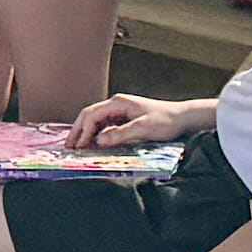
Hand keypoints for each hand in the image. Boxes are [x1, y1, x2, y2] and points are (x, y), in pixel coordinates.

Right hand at [63, 93, 180, 150]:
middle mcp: (116, 105)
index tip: (79, 147)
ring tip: (77, 148)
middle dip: (77, 131)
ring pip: (95, 121)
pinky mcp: (124, 119)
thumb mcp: (143, 128)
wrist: (183, 117)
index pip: (91, 115)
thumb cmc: (166, 121)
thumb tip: (99, 140)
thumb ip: (120, 134)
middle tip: (68, 147)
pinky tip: (93, 145)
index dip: (83, 131)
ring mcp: (119, 112)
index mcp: (118, 104)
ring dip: (85, 133)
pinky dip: (95, 135)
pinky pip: (103, 126)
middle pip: (88, 116)